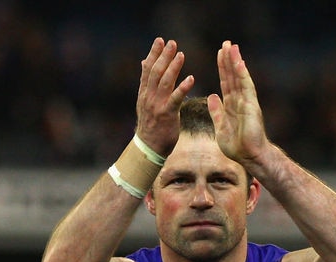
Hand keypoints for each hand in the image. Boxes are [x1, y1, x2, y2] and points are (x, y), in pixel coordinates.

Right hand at [136, 38, 194, 155]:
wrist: (148, 147)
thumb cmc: (150, 124)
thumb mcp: (144, 102)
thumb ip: (146, 82)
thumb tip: (144, 62)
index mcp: (144, 93)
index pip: (147, 69)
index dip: (154, 54)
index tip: (160, 40)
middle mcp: (148, 97)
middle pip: (155, 72)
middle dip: (163, 56)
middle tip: (172, 42)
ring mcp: (157, 105)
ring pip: (164, 82)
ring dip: (173, 67)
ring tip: (181, 55)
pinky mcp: (167, 114)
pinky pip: (175, 99)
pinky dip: (183, 87)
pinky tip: (191, 78)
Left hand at [207, 41, 267, 165]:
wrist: (250, 156)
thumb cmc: (237, 146)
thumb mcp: (220, 126)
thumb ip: (216, 112)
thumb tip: (211, 96)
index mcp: (231, 105)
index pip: (226, 82)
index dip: (223, 68)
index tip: (219, 54)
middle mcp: (240, 100)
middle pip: (233, 76)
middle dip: (229, 60)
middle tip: (226, 43)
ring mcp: (247, 102)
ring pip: (240, 77)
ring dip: (235, 62)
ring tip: (231, 46)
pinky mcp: (251, 105)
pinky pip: (246, 87)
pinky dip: (242, 74)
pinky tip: (239, 62)